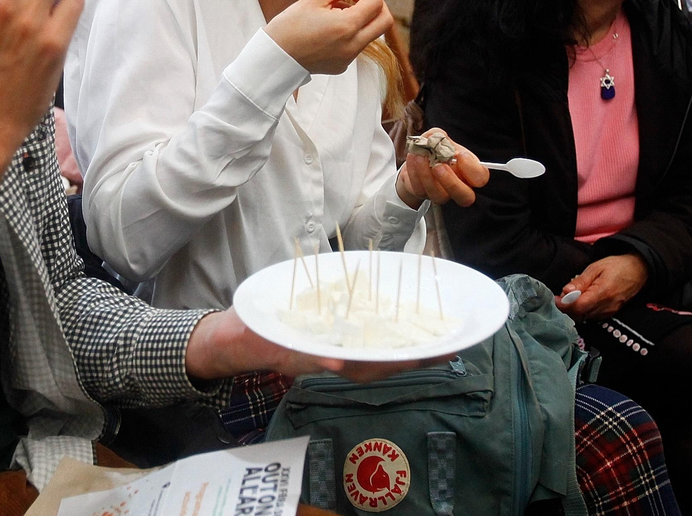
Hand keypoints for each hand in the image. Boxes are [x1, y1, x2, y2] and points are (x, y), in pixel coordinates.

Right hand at [185, 308, 442, 383]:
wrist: (237, 337)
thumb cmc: (255, 334)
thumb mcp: (275, 341)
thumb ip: (306, 355)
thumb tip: (337, 365)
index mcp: (330, 361)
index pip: (377, 364)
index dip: (409, 360)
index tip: (437, 354)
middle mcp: (339, 359)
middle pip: (388, 360)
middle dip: (421, 353)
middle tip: (455, 342)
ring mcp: (338, 350)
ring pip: (382, 352)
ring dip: (412, 345)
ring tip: (441, 335)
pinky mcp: (336, 339)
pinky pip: (369, 340)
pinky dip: (391, 334)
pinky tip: (409, 326)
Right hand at [264, 0, 393, 74]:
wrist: (273, 58)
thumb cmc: (288, 27)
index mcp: (347, 26)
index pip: (376, 1)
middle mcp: (353, 45)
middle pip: (385, 21)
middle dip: (377, 3)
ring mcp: (349, 58)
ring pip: (372, 33)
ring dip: (364, 17)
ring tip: (337, 9)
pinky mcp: (342, 65)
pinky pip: (357, 44)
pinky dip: (352, 31)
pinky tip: (330, 26)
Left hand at [396, 130, 487, 206]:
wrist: (416, 159)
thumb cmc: (434, 149)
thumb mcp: (439, 137)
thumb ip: (440, 136)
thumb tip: (436, 139)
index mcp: (469, 172)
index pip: (481, 178)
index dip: (472, 169)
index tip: (461, 155)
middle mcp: (459, 186)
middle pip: (465, 197)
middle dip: (452, 183)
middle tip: (438, 166)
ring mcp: (441, 194)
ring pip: (439, 195)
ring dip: (427, 174)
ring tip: (420, 155)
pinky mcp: (423, 194)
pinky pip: (420, 188)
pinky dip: (414, 171)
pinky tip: (413, 157)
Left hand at [558, 254, 648, 320]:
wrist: (638, 270)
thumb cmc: (616, 266)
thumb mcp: (595, 267)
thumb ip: (580, 281)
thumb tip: (565, 291)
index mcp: (603, 293)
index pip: (579, 307)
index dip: (564, 305)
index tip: (556, 298)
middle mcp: (607, 306)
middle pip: (580, 314)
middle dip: (567, 307)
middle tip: (562, 296)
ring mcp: (610, 312)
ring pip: (585, 317)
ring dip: (574, 310)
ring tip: (571, 297)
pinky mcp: (611, 314)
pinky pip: (592, 316)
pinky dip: (583, 311)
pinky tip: (581, 301)